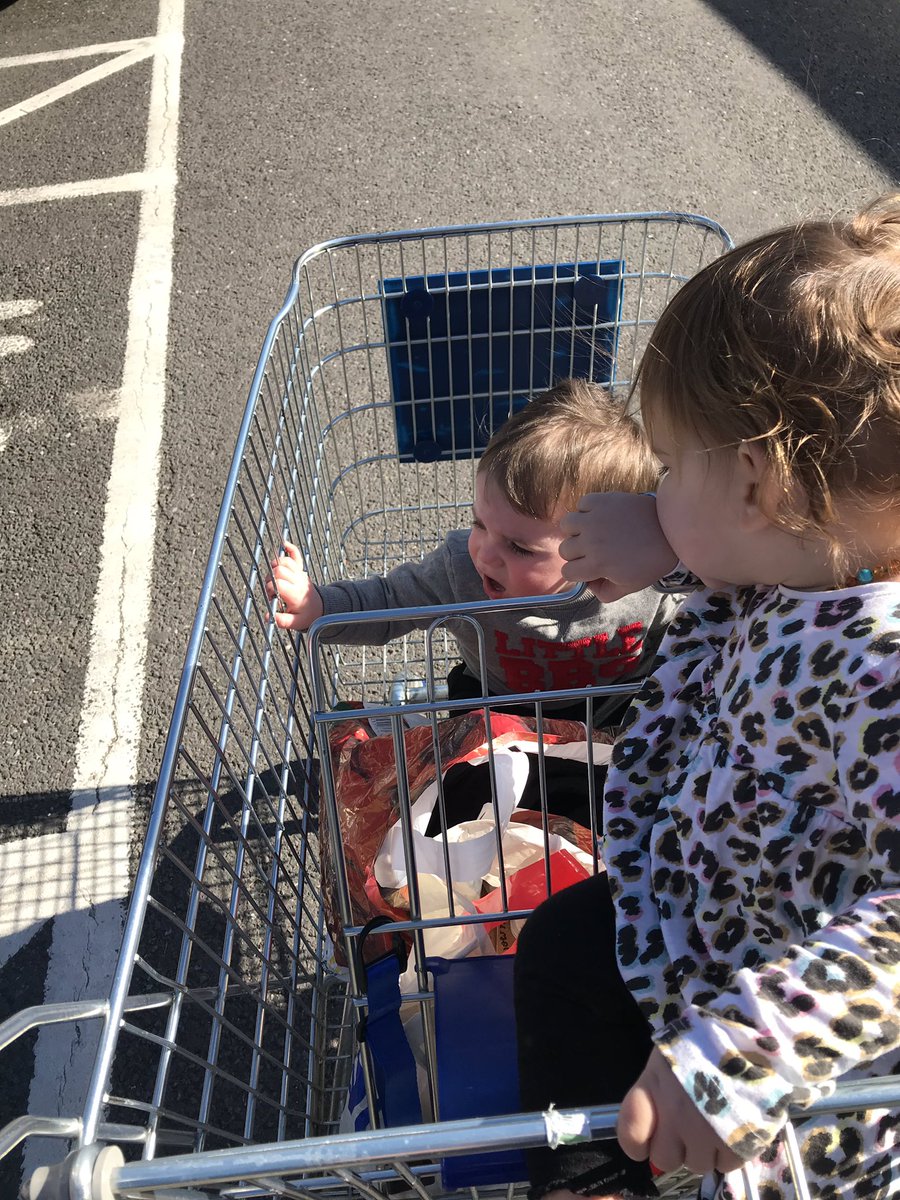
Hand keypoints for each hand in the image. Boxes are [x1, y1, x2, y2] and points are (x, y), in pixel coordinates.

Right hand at [266, 541, 324, 629]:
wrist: (320, 607)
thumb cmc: (306, 614)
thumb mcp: (296, 622)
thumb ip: (282, 620)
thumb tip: (268, 616)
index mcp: (295, 594)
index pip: (278, 583)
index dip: (270, 588)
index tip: (272, 596)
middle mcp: (298, 581)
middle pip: (279, 571)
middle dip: (270, 578)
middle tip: (272, 588)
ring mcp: (300, 573)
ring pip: (284, 562)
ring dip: (276, 567)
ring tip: (275, 577)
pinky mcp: (300, 569)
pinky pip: (296, 555)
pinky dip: (290, 548)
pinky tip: (284, 544)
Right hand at [559, 493, 676, 601]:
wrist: (670, 532)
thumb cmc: (650, 563)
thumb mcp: (629, 587)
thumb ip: (604, 593)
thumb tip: (588, 585)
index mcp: (597, 565)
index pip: (567, 572)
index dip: (577, 572)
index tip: (587, 568)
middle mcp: (591, 541)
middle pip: (564, 549)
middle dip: (576, 553)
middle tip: (591, 550)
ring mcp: (595, 519)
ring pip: (567, 524)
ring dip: (576, 530)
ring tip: (590, 531)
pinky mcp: (602, 501)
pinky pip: (582, 504)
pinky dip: (587, 509)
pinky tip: (600, 516)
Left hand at [618, 1048, 743, 1176]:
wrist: (751, 1035)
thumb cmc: (704, 1041)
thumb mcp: (668, 1056)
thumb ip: (655, 1090)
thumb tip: (651, 1124)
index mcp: (654, 1087)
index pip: (631, 1134)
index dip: (637, 1144)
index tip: (645, 1142)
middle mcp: (675, 1115)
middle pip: (664, 1159)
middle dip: (676, 1148)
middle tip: (689, 1128)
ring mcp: (706, 1132)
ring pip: (697, 1165)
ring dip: (704, 1151)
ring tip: (714, 1124)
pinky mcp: (737, 1143)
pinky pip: (726, 1165)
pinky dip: (729, 1153)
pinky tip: (733, 1128)